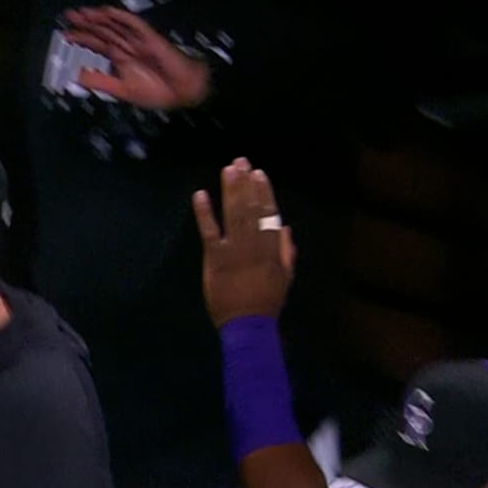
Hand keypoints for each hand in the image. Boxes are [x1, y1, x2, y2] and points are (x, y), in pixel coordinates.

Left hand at [63, 6, 211, 109]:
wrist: (184, 93)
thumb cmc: (156, 92)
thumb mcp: (122, 90)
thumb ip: (100, 82)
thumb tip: (75, 77)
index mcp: (121, 59)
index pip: (98, 45)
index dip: (83, 39)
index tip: (65, 35)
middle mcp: (127, 47)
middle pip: (104, 31)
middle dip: (87, 23)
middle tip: (69, 15)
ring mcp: (139, 41)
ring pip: (116, 25)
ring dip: (100, 17)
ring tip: (83, 12)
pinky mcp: (151, 38)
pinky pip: (135, 24)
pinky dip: (122, 17)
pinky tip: (108, 12)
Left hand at [194, 158, 296, 326]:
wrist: (247, 325)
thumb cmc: (267, 302)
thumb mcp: (285, 278)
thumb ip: (286, 252)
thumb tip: (284, 227)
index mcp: (271, 249)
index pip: (268, 214)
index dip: (264, 192)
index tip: (260, 174)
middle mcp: (253, 245)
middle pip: (250, 208)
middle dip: (246, 184)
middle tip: (241, 162)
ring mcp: (233, 250)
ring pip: (233, 215)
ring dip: (230, 191)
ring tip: (228, 170)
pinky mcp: (214, 258)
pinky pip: (209, 232)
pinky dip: (204, 213)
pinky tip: (201, 195)